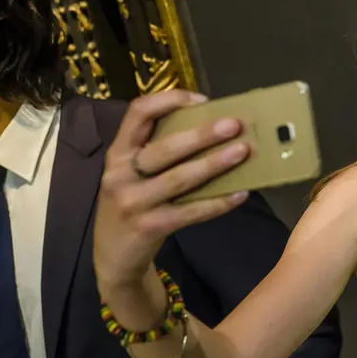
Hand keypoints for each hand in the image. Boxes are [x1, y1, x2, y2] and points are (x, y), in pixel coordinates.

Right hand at [93, 90, 249, 302]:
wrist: (113, 257)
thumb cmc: (134, 204)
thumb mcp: (133, 174)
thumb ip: (160, 152)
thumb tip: (214, 127)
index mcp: (118, 153)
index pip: (137, 113)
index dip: (169, 100)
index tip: (202, 99)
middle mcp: (120, 174)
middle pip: (164, 148)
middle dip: (202, 134)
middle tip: (235, 124)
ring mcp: (132, 202)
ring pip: (179, 178)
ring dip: (214, 164)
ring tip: (244, 152)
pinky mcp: (148, 227)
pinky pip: (190, 211)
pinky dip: (217, 202)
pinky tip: (241, 193)